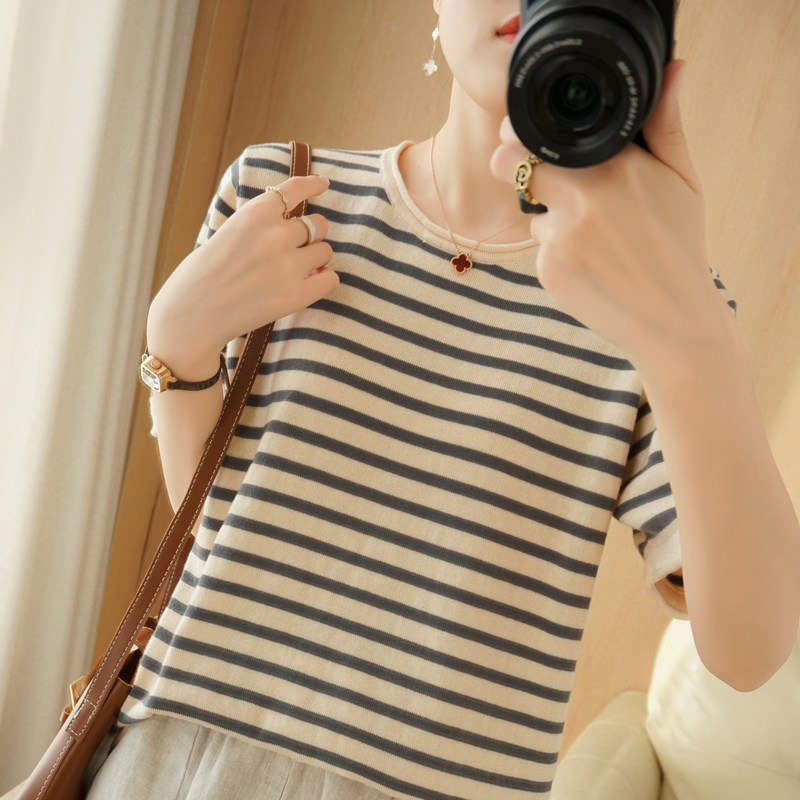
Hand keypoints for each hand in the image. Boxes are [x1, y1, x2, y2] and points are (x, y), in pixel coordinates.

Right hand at [147, 175, 336, 377]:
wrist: (190, 316)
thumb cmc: (202, 276)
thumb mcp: (227, 233)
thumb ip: (258, 226)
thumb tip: (295, 229)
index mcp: (254, 214)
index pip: (295, 189)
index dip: (313, 185)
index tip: (323, 184)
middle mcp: (276, 235)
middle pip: (317, 225)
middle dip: (311, 235)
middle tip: (297, 249)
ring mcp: (288, 266)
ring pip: (325, 251)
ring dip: (316, 259)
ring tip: (298, 270)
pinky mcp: (296, 295)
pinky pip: (330, 279)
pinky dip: (323, 280)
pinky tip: (310, 284)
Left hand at [491, 61, 728, 368]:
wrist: (672, 319)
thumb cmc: (680, 246)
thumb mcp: (683, 181)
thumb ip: (666, 126)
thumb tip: (672, 72)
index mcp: (612, 165)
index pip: (536, 136)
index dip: (527, 139)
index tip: (535, 146)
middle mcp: (579, 197)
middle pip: (511, 166)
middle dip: (521, 171)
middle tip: (552, 188)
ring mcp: (558, 237)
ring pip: (531, 213)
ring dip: (550, 219)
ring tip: (596, 241)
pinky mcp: (546, 271)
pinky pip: (539, 250)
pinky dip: (558, 255)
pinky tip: (592, 267)